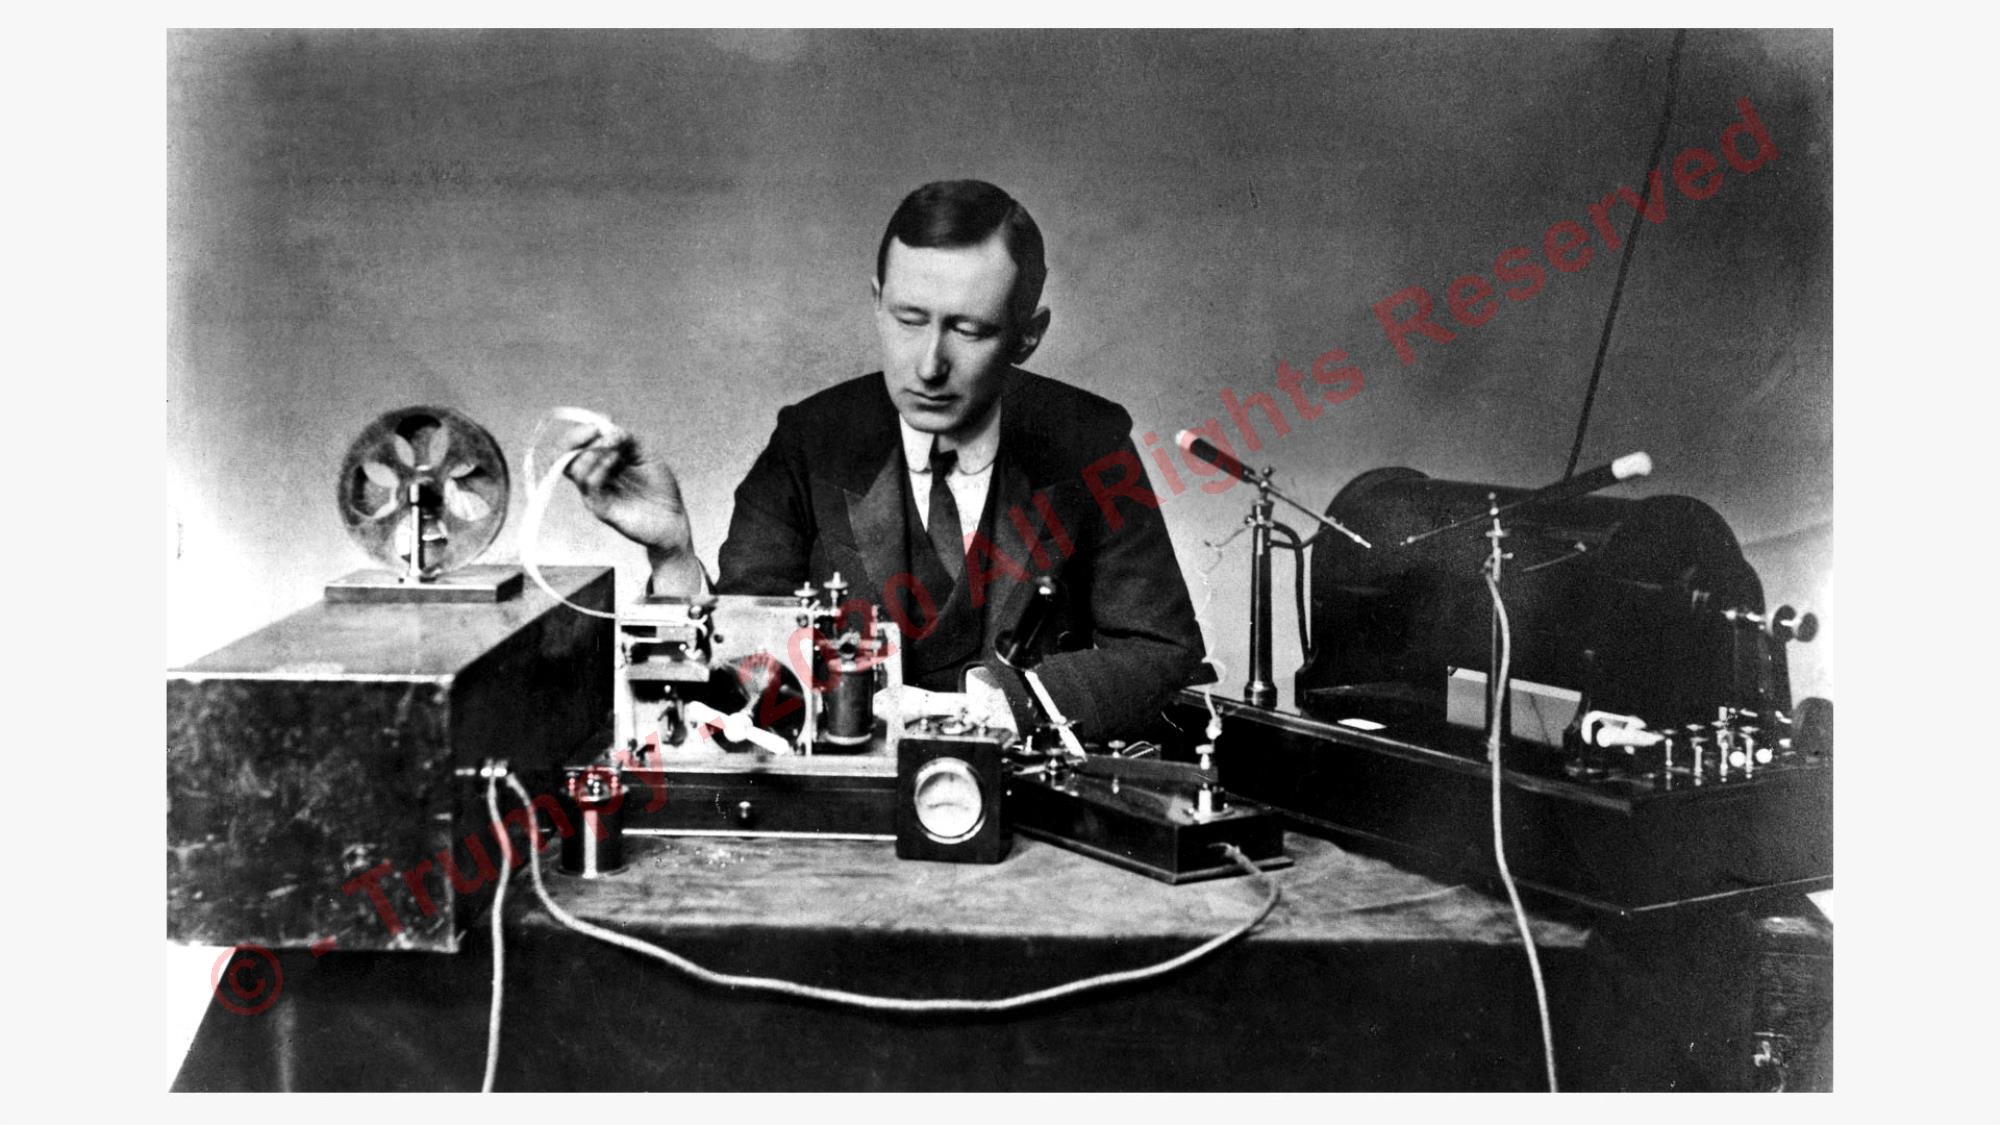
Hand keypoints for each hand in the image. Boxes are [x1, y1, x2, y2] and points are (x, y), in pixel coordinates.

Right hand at [558, 420, 702, 590]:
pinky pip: (590, 487)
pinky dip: (600, 468)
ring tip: (615, 450)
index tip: (600, 422)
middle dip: (576, 439)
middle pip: (563, 457)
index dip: (581, 431)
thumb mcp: (645, 454)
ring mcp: (594, 494)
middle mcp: (592, 478)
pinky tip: (616, 460)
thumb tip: (607, 429)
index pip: (573, 446)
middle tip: (597, 432)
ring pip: (573, 470)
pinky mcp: (601, 509)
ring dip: (592, 452)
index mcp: (599, 464)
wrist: (673, 519)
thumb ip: (626, 438)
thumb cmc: (660, 488)